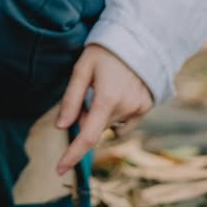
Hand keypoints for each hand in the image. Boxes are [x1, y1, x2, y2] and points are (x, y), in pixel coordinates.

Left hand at [54, 43, 152, 174]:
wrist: (139, 37)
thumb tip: (61, 126)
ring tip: (107, 86)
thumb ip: (71, 99)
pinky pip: (126, 120)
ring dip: (103, 114)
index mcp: (106, 98)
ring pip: (111, 124)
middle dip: (87, 117)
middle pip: (97, 127)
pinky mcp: (148, 107)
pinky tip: (120, 91)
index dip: (72, 155)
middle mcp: (126, 108)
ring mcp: (140, 108)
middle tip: (89, 90)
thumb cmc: (104, 51)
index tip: (58, 169)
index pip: (87, 136)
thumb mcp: (82, 69)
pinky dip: (118, 113)